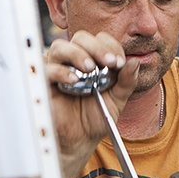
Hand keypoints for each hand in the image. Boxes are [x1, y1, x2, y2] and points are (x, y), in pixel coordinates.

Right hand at [45, 31, 138, 161]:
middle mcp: (74, 60)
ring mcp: (57, 69)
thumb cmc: (97, 116)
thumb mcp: (118, 99)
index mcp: (94, 59)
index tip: (119, 63)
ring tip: (90, 69)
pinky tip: (74, 81)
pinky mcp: (44, 83)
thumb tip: (134, 62)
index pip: (100, 40)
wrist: (82, 139)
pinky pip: (47, 69)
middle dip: (97, 48)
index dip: (110, 47)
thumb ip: (127, 81)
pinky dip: (60, 71)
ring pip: (60, 47)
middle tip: (110, 63)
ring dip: (77, 54)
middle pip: (80, 38)